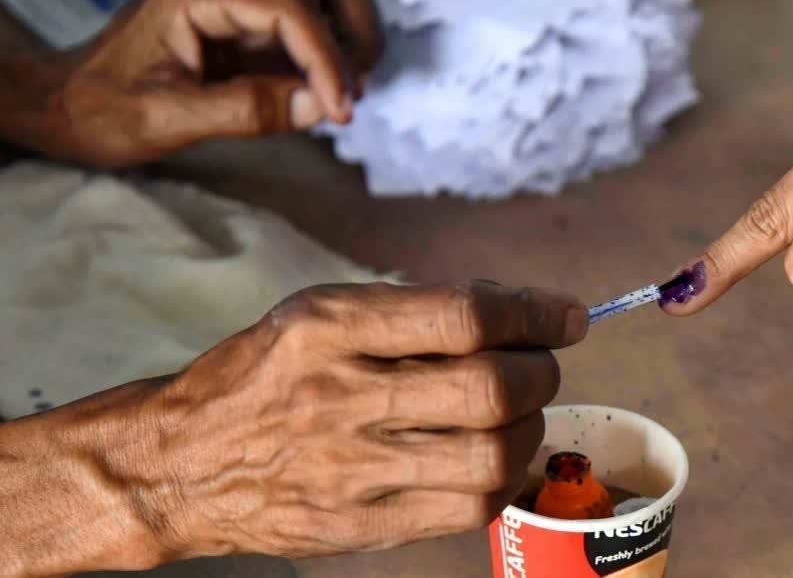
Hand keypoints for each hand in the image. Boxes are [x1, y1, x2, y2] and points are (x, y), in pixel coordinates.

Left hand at [15, 0, 380, 166]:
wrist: (63, 104)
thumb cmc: (100, 110)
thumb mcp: (166, 119)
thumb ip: (245, 110)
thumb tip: (319, 107)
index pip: (291, 8)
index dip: (327, 59)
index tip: (341, 109)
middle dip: (352, 34)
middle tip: (352, 92)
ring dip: (349, 39)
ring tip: (344, 93)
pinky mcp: (246, 23)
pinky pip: (308, 24)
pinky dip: (330, 54)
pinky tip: (324, 93)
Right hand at [125, 281, 584, 560]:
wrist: (181, 463)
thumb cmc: (264, 375)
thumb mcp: (320, 315)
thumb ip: (413, 311)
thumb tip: (521, 312)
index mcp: (330, 328)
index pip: (462, 315)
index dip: (533, 313)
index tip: (567, 316)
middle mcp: (339, 396)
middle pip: (488, 389)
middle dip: (540, 373)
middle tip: (540, 366)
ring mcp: (348, 470)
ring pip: (489, 457)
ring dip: (528, 430)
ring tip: (519, 415)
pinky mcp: (356, 526)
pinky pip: (465, 509)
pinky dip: (501, 480)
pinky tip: (492, 459)